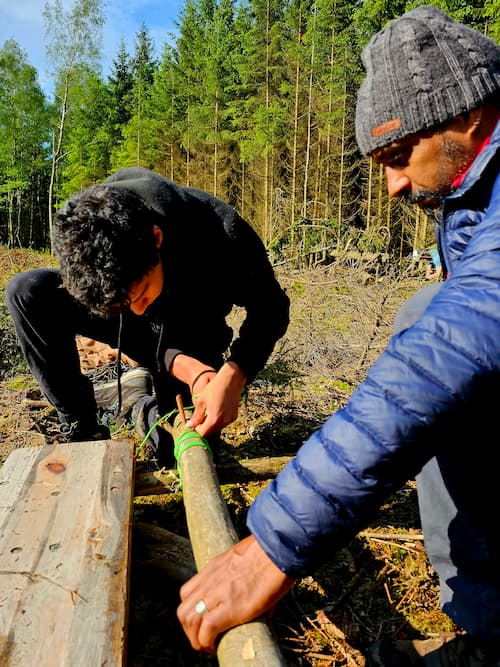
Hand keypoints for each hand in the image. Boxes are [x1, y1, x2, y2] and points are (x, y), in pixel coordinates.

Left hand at [177, 535, 294, 652]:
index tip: (201, 623)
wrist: (277, 550)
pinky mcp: (231, 607)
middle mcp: (210, 581)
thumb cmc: (271, 553)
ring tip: (207, 647)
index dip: (192, 612)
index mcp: (214, 568)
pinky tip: (214, 647)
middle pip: (184, 610)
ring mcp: (218, 593)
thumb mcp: (247, 560)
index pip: (188, 593)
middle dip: (189, 630)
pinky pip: (207, 629)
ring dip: (195, 639)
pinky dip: (206, 642)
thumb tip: (263, 602)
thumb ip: (246, 578)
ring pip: (189, 621)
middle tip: (202, 639)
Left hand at [187, 361, 245, 436]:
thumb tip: (189, 426)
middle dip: (203, 427)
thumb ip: (196, 416)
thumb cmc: (214, 388)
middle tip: (199, 417)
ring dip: (211, 424)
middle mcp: (223, 422)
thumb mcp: (201, 402)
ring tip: (208, 411)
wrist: (230, 380)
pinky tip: (216, 410)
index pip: (203, 433)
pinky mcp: (234, 416)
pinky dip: (218, 420)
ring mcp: (230, 419)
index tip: (193, 423)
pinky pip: (224, 422)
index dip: (196, 429)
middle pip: (210, 432)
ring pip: (217, 427)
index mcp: (214, 419)